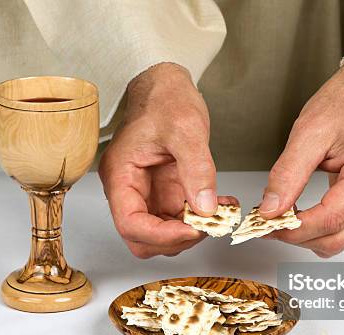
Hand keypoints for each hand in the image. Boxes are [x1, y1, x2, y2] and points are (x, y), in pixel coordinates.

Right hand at [99, 63, 233, 258]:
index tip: (193, 230)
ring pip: (163, 234)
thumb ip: (197, 169)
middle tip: (207, 225)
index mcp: (121, 175)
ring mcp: (148, 193)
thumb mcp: (185, 128)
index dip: (161, 235)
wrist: (166, 86)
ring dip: (191, 232)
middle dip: (175, 239)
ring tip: (219, 214)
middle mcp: (130, 189)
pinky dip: (202, 219)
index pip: (130, 224)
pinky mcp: (166, 192)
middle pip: (143, 238)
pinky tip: (222, 205)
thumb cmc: (165, 99)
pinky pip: (180, 219)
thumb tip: (205, 208)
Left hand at [260, 59, 343, 257]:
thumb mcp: (308, 132)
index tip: (266, 224)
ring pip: (341, 240)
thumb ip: (287, 174)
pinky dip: (320, 228)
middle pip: (337, 238)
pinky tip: (302, 214)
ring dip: (309, 236)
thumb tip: (271, 209)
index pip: (331, 219)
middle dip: (298, 237)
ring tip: (283, 217)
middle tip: (268, 224)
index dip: (294, 229)